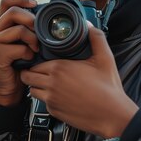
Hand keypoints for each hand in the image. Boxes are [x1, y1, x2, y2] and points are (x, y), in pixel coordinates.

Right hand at [0, 0, 38, 106]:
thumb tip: (48, 18)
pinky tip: (29, 59)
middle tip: (40, 32)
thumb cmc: (21, 63)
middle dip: (31, 19)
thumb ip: (32, 29)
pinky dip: (28, 53)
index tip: (35, 4)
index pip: (6, 2)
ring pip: (18, 29)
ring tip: (37, 48)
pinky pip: (18, 48)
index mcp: (3, 24)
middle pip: (13, 11)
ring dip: (33, 39)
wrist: (10, 87)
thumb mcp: (27, 42)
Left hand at [20, 23, 138, 137]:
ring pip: (32, 90)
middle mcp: (51, 84)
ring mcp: (51, 99)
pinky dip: (47, 99)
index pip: (35, 63)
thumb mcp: (105, 58)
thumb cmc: (108, 88)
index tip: (42, 61)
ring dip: (37, 86)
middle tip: (40, 72)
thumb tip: (89, 26)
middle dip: (31, 73)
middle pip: (28, 76)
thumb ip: (96, 38)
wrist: (112, 114)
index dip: (37, 61)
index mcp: (60, 68)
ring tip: (48, 83)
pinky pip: (43, 103)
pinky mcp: (54, 112)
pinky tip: (59, 95)